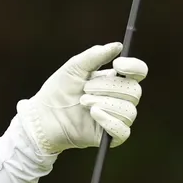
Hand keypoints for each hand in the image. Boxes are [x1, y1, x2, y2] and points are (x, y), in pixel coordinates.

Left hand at [16, 42, 147, 154]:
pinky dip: (109, 121)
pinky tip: (93, 114)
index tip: (117, 64)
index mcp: (115, 80)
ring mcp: (117, 118)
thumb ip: (94, 55)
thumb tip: (117, 46)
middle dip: (108, 88)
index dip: (134, 67)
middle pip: (134, 91)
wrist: (44, 116)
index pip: (138, 72)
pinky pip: (123, 130)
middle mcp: (120, 99)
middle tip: (85, 88)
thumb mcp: (74, 68)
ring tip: (83, 102)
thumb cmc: (59, 90)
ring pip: (129, 111)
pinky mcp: (112, 136)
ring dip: (104, 104)